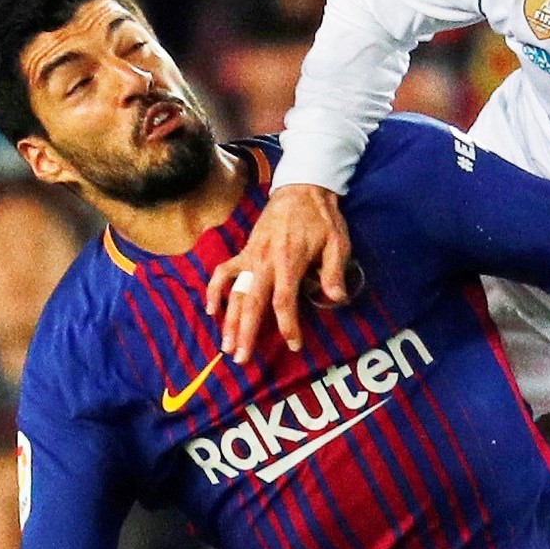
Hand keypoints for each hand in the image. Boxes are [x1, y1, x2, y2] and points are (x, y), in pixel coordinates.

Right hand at [206, 184, 350, 362]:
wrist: (301, 190)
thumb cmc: (321, 218)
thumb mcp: (337, 242)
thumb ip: (334, 272)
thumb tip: (337, 299)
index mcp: (289, 261)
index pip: (284, 301)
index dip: (288, 326)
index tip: (294, 345)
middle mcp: (265, 261)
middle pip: (251, 302)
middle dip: (246, 332)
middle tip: (241, 358)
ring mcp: (251, 256)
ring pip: (235, 292)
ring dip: (229, 320)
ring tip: (226, 346)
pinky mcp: (244, 251)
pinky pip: (223, 272)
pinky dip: (214, 290)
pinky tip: (211, 310)